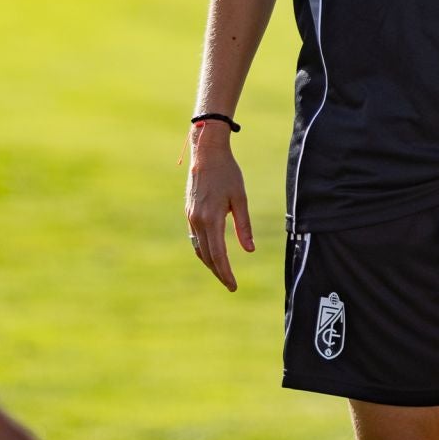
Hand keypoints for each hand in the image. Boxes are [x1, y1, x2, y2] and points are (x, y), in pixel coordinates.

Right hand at [185, 125, 253, 291]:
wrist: (206, 153)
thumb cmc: (227, 173)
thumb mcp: (239, 198)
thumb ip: (244, 226)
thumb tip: (249, 250)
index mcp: (211, 219)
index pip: (218, 255)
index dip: (226, 273)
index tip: (233, 286)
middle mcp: (198, 221)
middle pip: (207, 256)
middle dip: (218, 272)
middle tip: (231, 285)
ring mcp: (191, 217)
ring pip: (198, 249)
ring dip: (210, 263)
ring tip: (222, 273)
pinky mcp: (189, 212)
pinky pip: (195, 238)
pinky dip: (203, 250)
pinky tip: (211, 254)